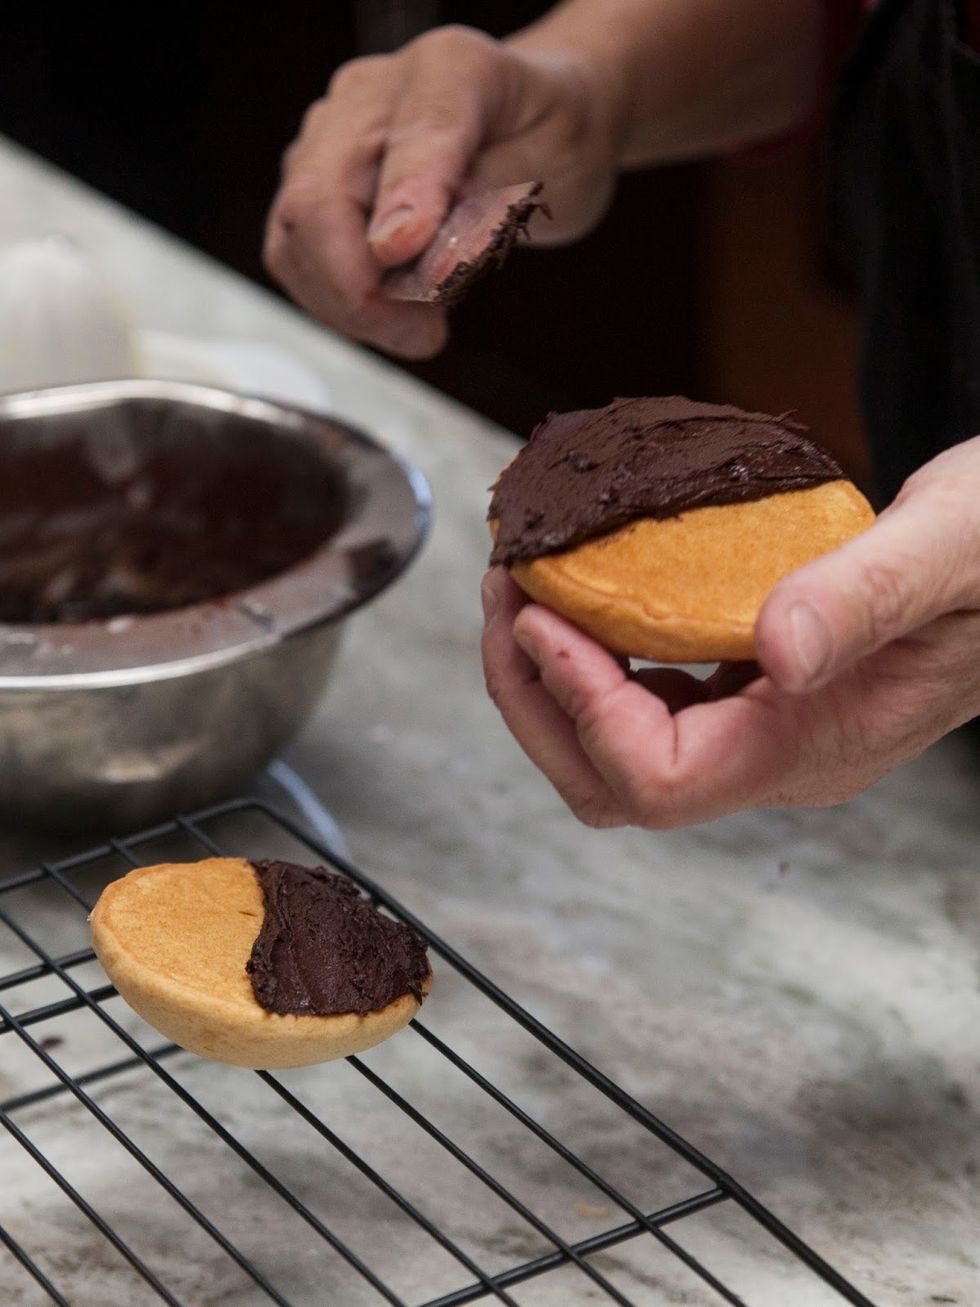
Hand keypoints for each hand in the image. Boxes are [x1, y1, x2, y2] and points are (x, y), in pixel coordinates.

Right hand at [264, 25, 622, 357]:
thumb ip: (485, 202)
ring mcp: (333, 139)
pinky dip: (338, 301)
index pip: (410, 140)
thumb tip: (416, 259)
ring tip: (417, 328)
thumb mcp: (555, 165)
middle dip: (358, 291)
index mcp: (447, 70)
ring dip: (346, 305)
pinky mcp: (317, 182)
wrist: (542, 120)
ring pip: (295, 237)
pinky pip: (298, 254)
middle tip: (423, 334)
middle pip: (316, 200)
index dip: (402, 210)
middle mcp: (372, 97)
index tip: (407, 260)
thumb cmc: (553, 134)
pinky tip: (392, 313)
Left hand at [481, 437, 979, 827]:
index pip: (661, 778)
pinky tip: (588, 592)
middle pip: (614, 785)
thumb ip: (865, 597)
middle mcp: (782, 759)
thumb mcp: (955, 547)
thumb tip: (775, 650)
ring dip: (552, 681)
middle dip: (536, 701)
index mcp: (819, 744)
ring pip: (620, 754)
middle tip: (506, 598)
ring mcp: (767, 735)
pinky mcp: (759, 700)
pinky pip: (650, 703)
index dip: (584, 707)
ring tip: (525, 588)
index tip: (544, 615)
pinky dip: (597, 656)